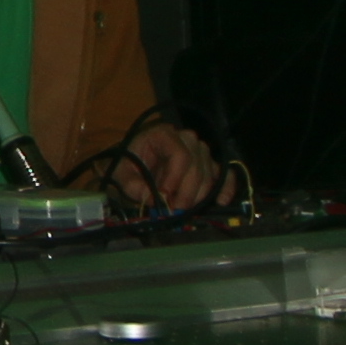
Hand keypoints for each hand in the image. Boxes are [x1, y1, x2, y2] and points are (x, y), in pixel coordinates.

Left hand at [113, 117, 231, 216]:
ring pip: (209, 172)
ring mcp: (200, 151)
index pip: (180, 154)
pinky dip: (225, 187)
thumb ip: (133, 187)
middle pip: (197, 165)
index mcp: (164, 134)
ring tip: (184, 209)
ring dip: (199, 195)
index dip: (175, 177)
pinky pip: (223, 173)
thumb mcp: (121, 174)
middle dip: (187, 191)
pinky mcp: (207, 164)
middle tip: (175, 210)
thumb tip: (155, 200)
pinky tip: (222, 201)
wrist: (132, 162)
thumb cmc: (127, 164)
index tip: (165, 196)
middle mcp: (186, 139)